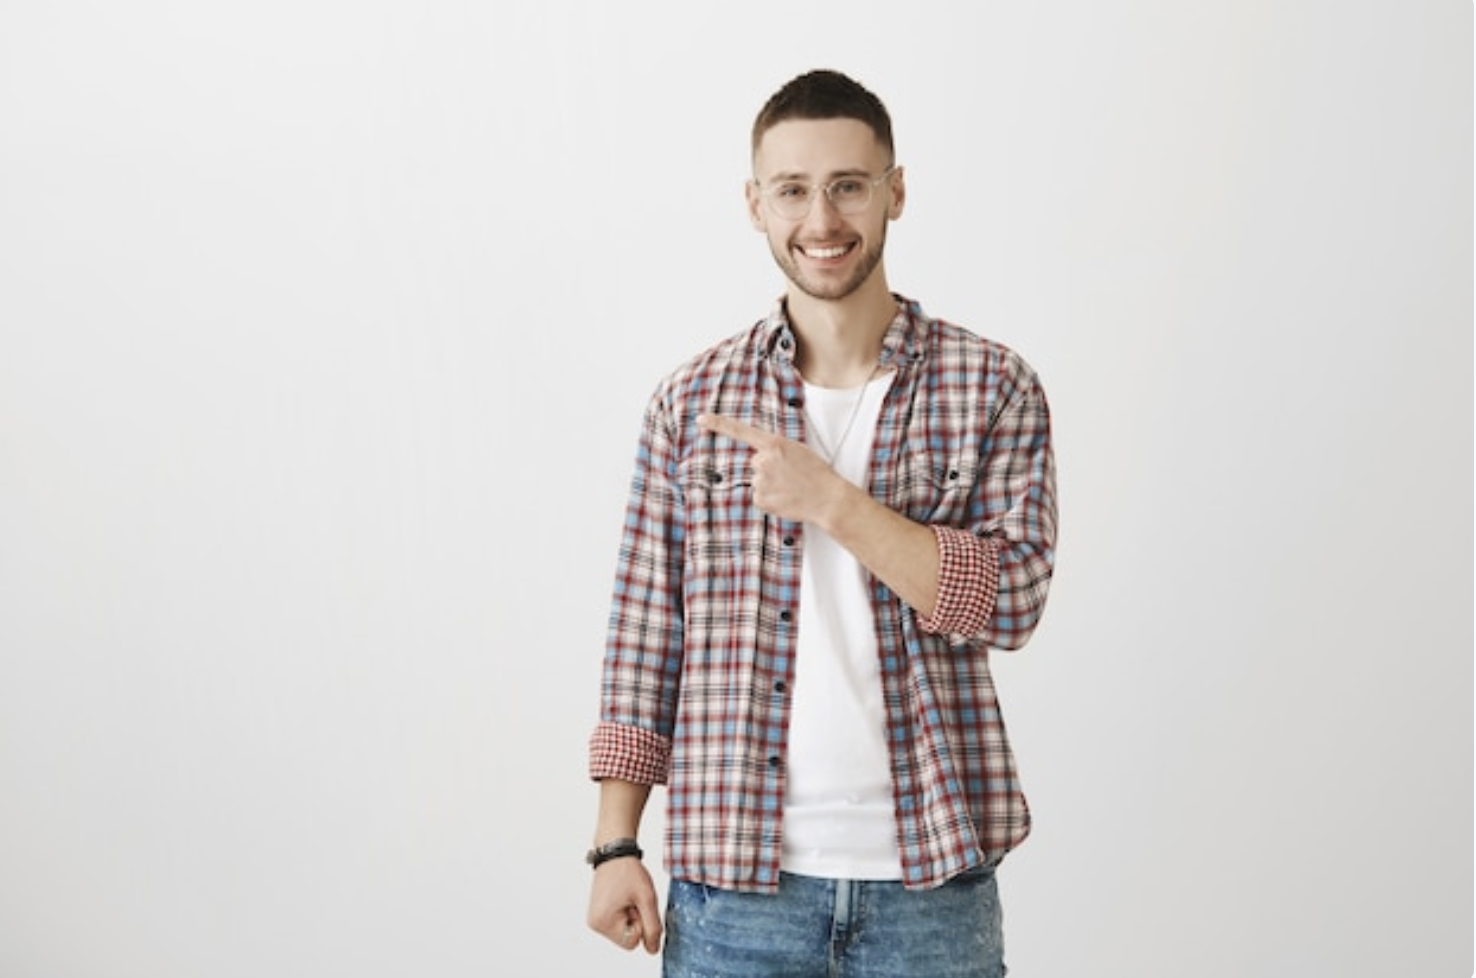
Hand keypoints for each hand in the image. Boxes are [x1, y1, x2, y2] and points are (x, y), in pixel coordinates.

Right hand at [587, 857, 662, 954]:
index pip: (632, 942)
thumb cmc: (629, 872)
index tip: (636, 904)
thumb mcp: (647, 899)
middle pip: (627, 939)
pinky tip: (622, 898)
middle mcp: (595, 924)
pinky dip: (624, 914)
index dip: (641, 924)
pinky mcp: (597, 915)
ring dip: (631, 917)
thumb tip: (653, 950)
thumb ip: (653, 927)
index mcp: (603, 921)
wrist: (615, 854)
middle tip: (632, 900)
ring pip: (623, 932)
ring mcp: (594, 920)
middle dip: (635, 921)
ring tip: (627, 897)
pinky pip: (618, 925)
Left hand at [697, 413, 845, 524]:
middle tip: (790, 475)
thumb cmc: (817, 473)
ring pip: (758, 480)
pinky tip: (785, 498)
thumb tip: (761, 455)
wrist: (827, 498)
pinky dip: (770, 498)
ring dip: (771, 484)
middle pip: (755, 461)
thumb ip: (776, 448)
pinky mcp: (759, 499)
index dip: (718, 423)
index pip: (740, 430)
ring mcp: (759, 481)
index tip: (701, 419)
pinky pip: (759, 496)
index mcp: (773, 444)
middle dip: (769, 467)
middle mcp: (762, 461)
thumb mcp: (798, 450)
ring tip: (791, 487)